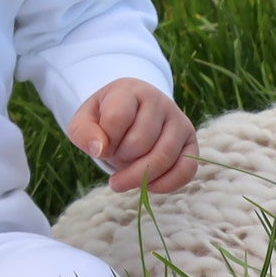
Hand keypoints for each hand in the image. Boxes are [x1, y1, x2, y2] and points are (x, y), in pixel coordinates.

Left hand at [67, 78, 197, 194]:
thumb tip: (100, 150)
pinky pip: (185, 170)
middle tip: (115, 157)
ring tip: (125, 177)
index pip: (117, 118)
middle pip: (140, 142)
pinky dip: (165, 185)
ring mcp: (180, 122)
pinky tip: (148, 185)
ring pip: (163, 157)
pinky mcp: (191, 143)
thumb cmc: (106, 118)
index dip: (104, 140)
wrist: (133, 114)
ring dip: (139, 175)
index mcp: (131, 90)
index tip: (101, 145)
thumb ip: (84, 132)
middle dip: (121, 159)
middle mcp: (161, 102)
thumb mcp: (85, 120)